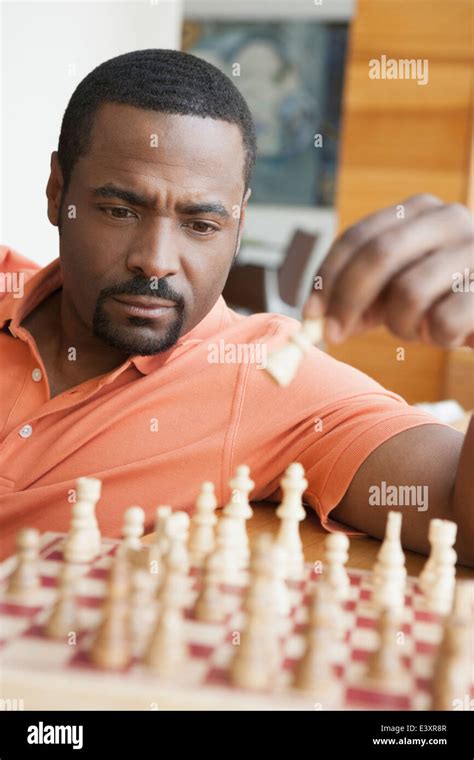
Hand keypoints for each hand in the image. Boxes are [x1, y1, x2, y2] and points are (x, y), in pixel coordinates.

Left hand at [304, 194, 473, 347]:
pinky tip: (449, 335)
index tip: (310, 312)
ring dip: (402, 325)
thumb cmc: (442, 301)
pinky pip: (444, 321)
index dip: (328, 276)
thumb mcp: (395, 293)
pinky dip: (436, 337)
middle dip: (347, 300)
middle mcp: (451, 218)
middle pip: (379, 254)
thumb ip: (357, 299)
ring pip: (409, 292)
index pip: (359, 236)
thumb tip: (313, 319)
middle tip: (333, 335)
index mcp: (419, 210)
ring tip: (419, 330)